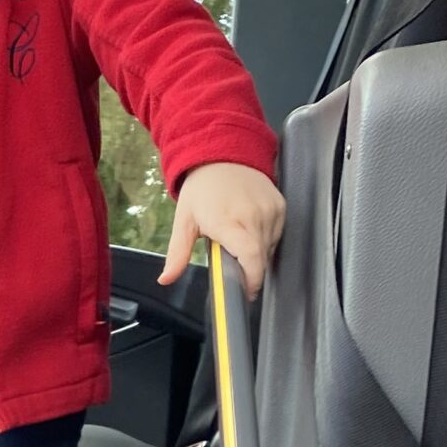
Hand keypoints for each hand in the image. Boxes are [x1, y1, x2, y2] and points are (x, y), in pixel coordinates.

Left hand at [163, 161, 284, 296]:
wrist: (223, 153)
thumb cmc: (202, 188)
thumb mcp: (184, 221)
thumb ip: (178, 254)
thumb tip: (166, 279)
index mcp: (229, 222)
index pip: (251, 258)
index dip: (252, 280)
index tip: (246, 292)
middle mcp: (254, 216)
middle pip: (261, 258)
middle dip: (250, 270)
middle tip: (234, 268)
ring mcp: (271, 210)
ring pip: (270, 248)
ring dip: (257, 255)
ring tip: (238, 243)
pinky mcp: (281, 205)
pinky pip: (277, 234)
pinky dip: (265, 241)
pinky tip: (250, 232)